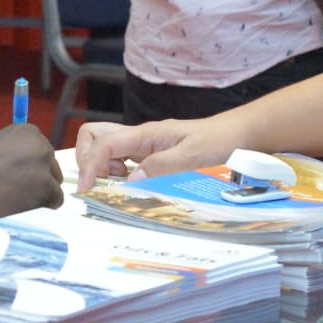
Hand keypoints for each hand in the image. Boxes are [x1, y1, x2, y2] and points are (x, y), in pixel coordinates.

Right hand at [0, 122, 63, 218]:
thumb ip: (14, 153)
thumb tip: (27, 171)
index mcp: (27, 131)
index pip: (41, 153)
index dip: (28, 168)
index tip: (12, 176)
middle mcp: (41, 145)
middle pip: (51, 168)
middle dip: (37, 180)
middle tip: (14, 192)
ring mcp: (44, 167)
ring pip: (54, 185)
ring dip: (39, 194)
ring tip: (14, 200)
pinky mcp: (46, 189)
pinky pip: (56, 201)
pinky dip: (42, 207)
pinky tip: (22, 208)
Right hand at [74, 116, 244, 188]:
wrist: (235, 135)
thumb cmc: (217, 141)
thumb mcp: (192, 156)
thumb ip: (161, 166)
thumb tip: (130, 180)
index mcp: (145, 133)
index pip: (102, 143)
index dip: (89, 165)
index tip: (87, 189)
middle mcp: (139, 137)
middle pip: (93, 136)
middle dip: (88, 159)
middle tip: (106, 181)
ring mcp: (142, 145)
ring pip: (104, 147)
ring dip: (101, 166)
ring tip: (121, 183)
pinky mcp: (149, 154)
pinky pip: (120, 159)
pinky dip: (115, 172)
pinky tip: (132, 183)